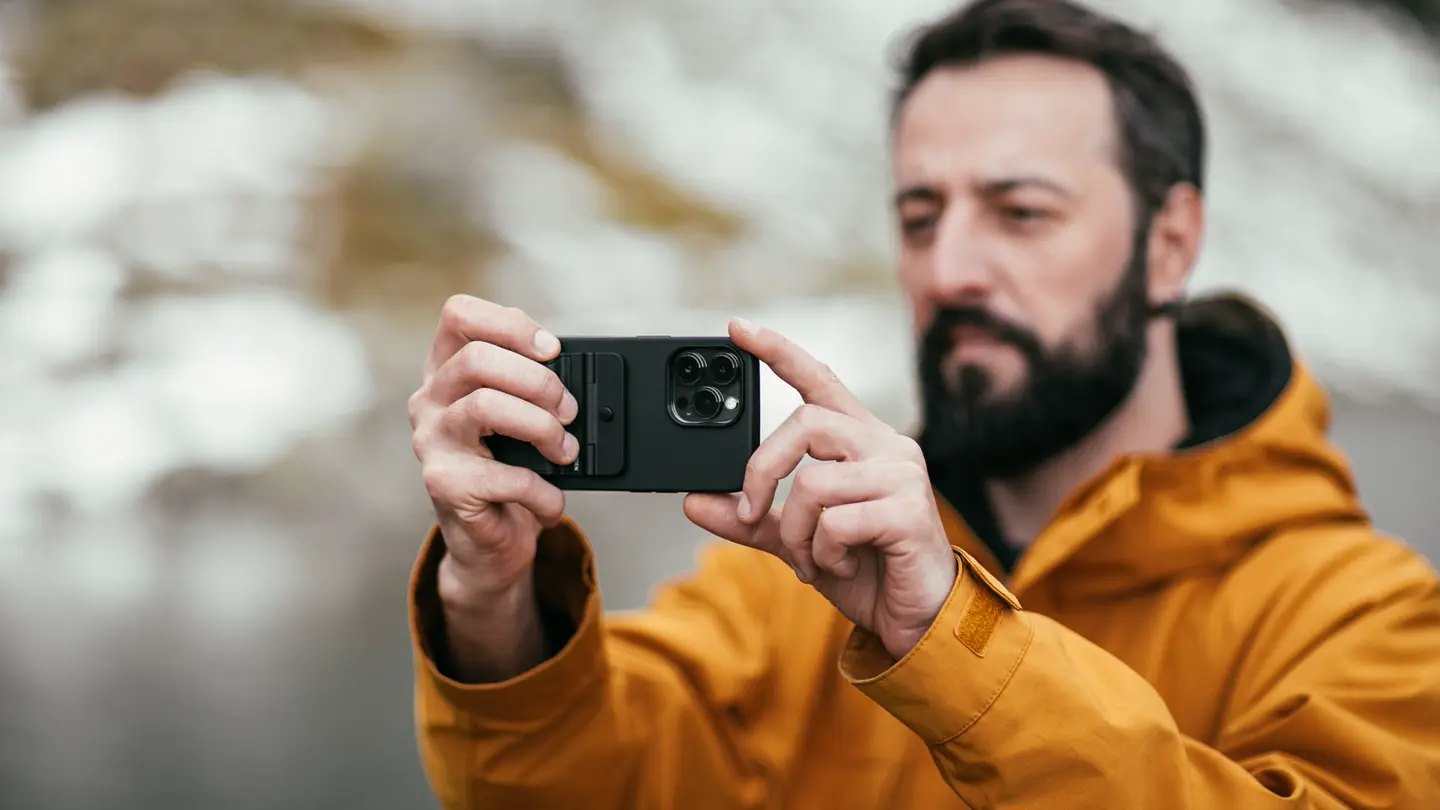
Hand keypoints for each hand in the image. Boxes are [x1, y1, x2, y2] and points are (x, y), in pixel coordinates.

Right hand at [408, 295, 580, 606]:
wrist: (487, 539)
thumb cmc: (506, 468)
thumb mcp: (517, 415)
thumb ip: (527, 384)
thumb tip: (568, 367)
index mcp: (446, 371)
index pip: (458, 316)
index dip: (510, 324)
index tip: (552, 350)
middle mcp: (429, 401)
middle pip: (477, 358)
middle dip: (539, 382)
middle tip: (568, 411)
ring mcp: (431, 442)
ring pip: (486, 405)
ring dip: (542, 427)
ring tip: (564, 451)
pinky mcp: (445, 485)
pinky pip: (506, 475)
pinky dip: (544, 491)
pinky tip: (551, 500)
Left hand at [684, 318, 958, 659]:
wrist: (914, 621)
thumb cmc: (865, 570)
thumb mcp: (796, 540)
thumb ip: (750, 518)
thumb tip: (693, 501)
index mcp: (861, 441)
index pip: (819, 380)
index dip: (779, 351)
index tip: (736, 328)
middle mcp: (886, 446)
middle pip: (804, 423)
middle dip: (762, 471)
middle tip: (752, 512)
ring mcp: (902, 475)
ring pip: (814, 481)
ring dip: (797, 531)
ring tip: (811, 558)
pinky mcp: (909, 511)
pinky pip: (836, 522)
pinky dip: (822, 553)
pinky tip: (839, 565)